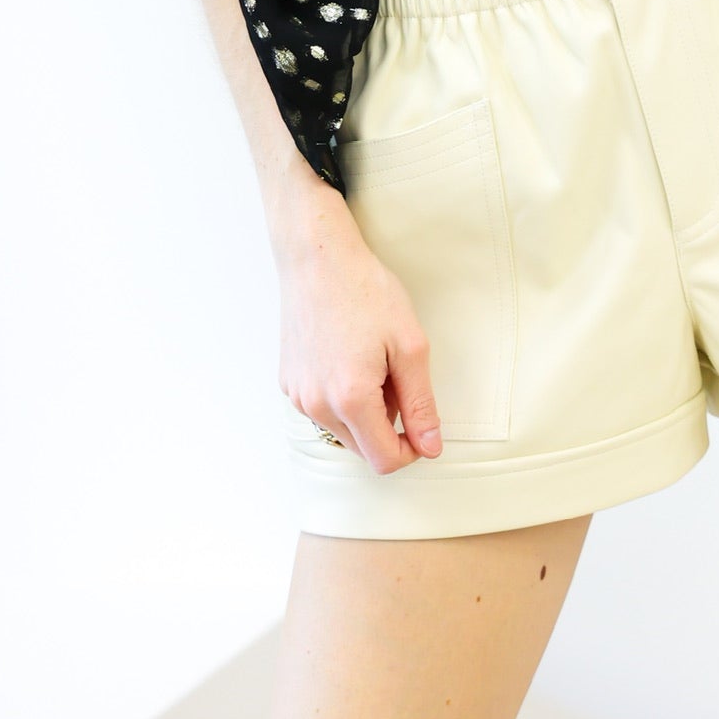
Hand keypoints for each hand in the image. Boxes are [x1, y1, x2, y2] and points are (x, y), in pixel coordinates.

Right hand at [274, 190, 443, 473]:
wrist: (318, 258)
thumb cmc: (366, 293)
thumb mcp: (409, 345)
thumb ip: (421, 404)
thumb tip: (430, 448)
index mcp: (351, 398)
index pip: (384, 460)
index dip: (411, 449)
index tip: (421, 423)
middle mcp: (317, 405)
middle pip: (363, 449)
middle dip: (388, 425)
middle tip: (396, 376)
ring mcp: (298, 395)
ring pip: (342, 430)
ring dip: (364, 412)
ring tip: (372, 362)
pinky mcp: (288, 383)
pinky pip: (322, 409)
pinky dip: (341, 397)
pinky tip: (347, 357)